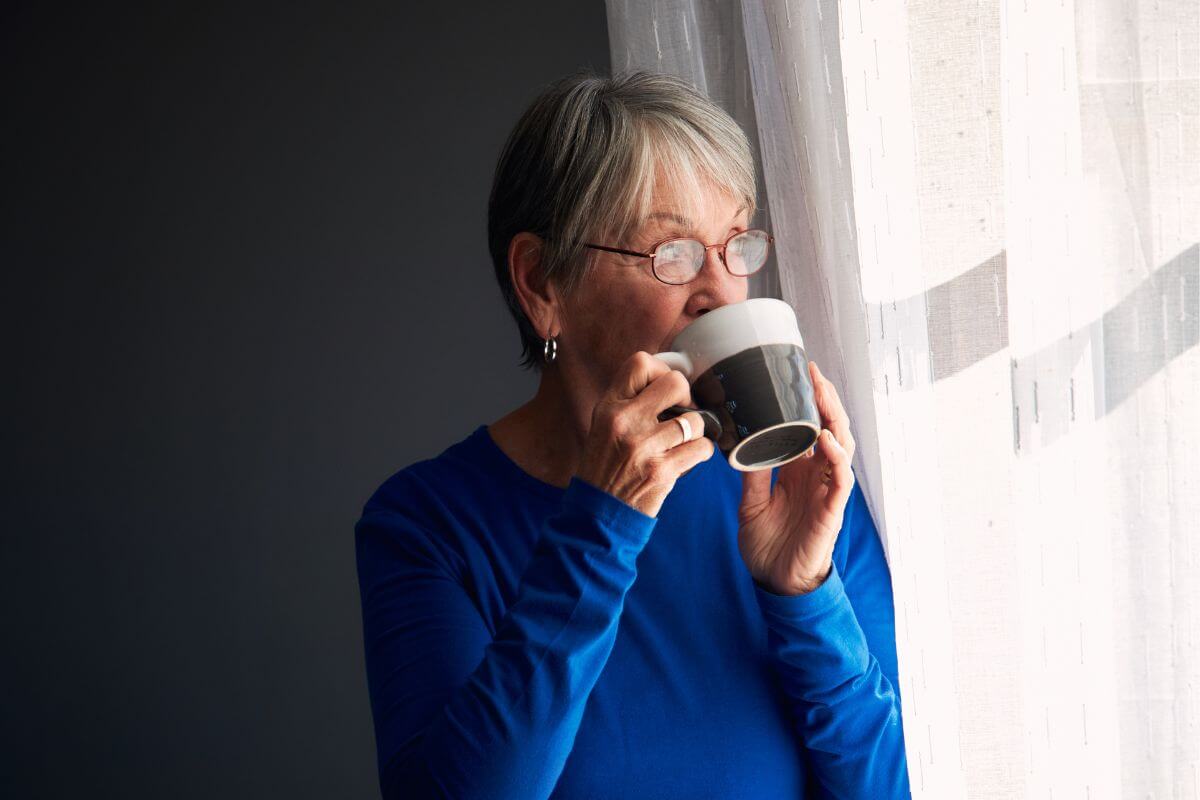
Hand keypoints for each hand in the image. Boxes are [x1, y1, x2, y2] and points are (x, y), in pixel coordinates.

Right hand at [576, 352, 715, 517]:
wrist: (598, 513)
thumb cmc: (605, 468)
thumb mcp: (603, 426)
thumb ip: (630, 402)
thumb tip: (669, 381)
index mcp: (609, 407)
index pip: (640, 363)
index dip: (661, 370)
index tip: (665, 390)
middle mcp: (624, 421)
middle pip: (675, 383)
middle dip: (686, 397)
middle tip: (681, 413)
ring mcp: (644, 446)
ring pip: (695, 419)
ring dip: (695, 431)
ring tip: (681, 442)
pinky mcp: (662, 470)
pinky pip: (702, 448)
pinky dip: (701, 452)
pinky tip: (685, 458)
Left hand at [737, 361, 856, 594]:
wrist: (775, 582)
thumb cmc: (767, 545)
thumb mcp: (751, 502)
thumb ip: (752, 473)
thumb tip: (740, 443)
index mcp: (798, 471)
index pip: (808, 427)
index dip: (808, 403)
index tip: (798, 373)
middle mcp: (816, 476)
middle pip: (829, 428)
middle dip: (824, 399)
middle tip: (812, 372)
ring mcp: (826, 491)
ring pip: (841, 446)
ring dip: (833, 418)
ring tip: (821, 394)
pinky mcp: (831, 510)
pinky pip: (840, 478)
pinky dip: (836, 456)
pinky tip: (825, 438)